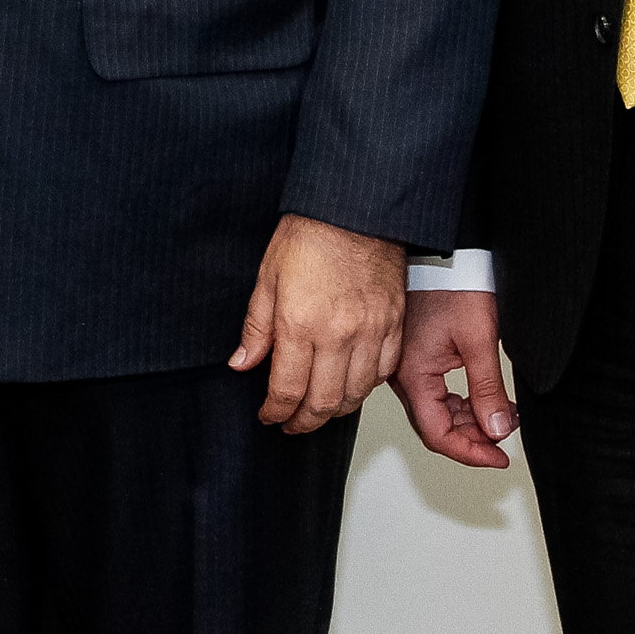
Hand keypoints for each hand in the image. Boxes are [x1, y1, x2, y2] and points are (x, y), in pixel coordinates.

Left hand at [228, 214, 404, 433]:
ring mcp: (370, 332)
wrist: (355, 210)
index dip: (275, 412)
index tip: (268, 416)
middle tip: (291, 423)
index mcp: (299, 323)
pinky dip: (365, 387)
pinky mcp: (393, 325)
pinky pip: (382, 373)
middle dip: (303, 422)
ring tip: (318, 409)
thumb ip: (256, 328)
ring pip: (355, 394)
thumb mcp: (268, 278)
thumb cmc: (310, 235)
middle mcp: (338, 334)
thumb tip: (242, 363)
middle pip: (323, 402)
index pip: (287, 390)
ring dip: (334, 410)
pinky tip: (350, 384)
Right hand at [390, 287, 516, 468]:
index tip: (499, 457)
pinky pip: (435, 395)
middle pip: (435, 426)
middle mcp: (402, 375)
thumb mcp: (480, 340)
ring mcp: (406, 367)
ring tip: (504, 415)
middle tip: (507, 436)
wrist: (442, 253)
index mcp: (412, 374)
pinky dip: (461, 404)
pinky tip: (484, 399)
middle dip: (474, 438)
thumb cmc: (454, 284)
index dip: (471, 452)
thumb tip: (497, 430)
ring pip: (436, 412)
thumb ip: (488, 389)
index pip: (438, 434)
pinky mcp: (415, 357)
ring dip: (469, 420)